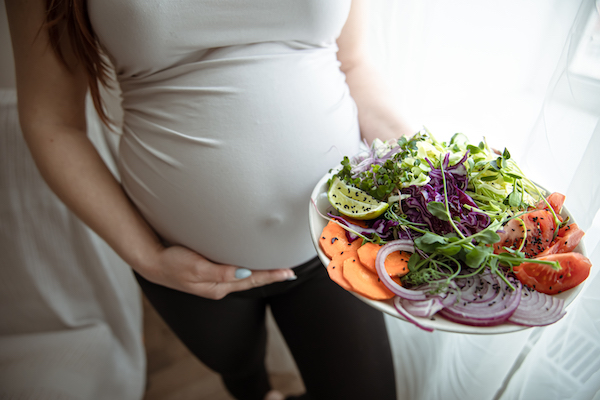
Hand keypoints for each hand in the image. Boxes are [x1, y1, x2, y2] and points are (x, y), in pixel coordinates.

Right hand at [139, 244, 295, 299]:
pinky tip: (250, 265)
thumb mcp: (196, 268)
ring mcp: (214, 281)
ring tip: (276, 269)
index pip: (251, 279)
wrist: (152, 261)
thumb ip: (220, 272)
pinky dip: (247, 269)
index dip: (271, 275)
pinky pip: (234, 272)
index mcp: (218, 287)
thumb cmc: (172, 263)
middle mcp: (219, 286)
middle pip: (251, 280)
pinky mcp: (209, 273)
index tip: (288, 272)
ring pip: (244, 277)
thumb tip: (244, 273)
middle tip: (289, 271)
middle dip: (270, 276)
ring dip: (260, 273)